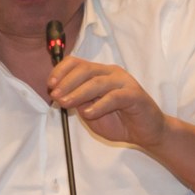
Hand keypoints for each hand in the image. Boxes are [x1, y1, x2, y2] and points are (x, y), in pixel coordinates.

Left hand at [47, 58, 167, 147]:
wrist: (144, 132)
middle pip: (85, 70)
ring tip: (66, 104)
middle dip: (66, 82)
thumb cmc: (117, 120)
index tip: (50, 85)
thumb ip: (77, 101)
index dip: (60, 71)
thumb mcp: (89, 111)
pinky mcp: (135, 95)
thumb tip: (59, 94)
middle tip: (56, 96)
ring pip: (97, 82)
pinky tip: (88, 113)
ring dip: (78, 93)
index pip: (76, 63)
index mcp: (99, 73)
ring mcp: (124, 82)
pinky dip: (99, 105)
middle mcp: (111, 73)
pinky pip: (114, 97)